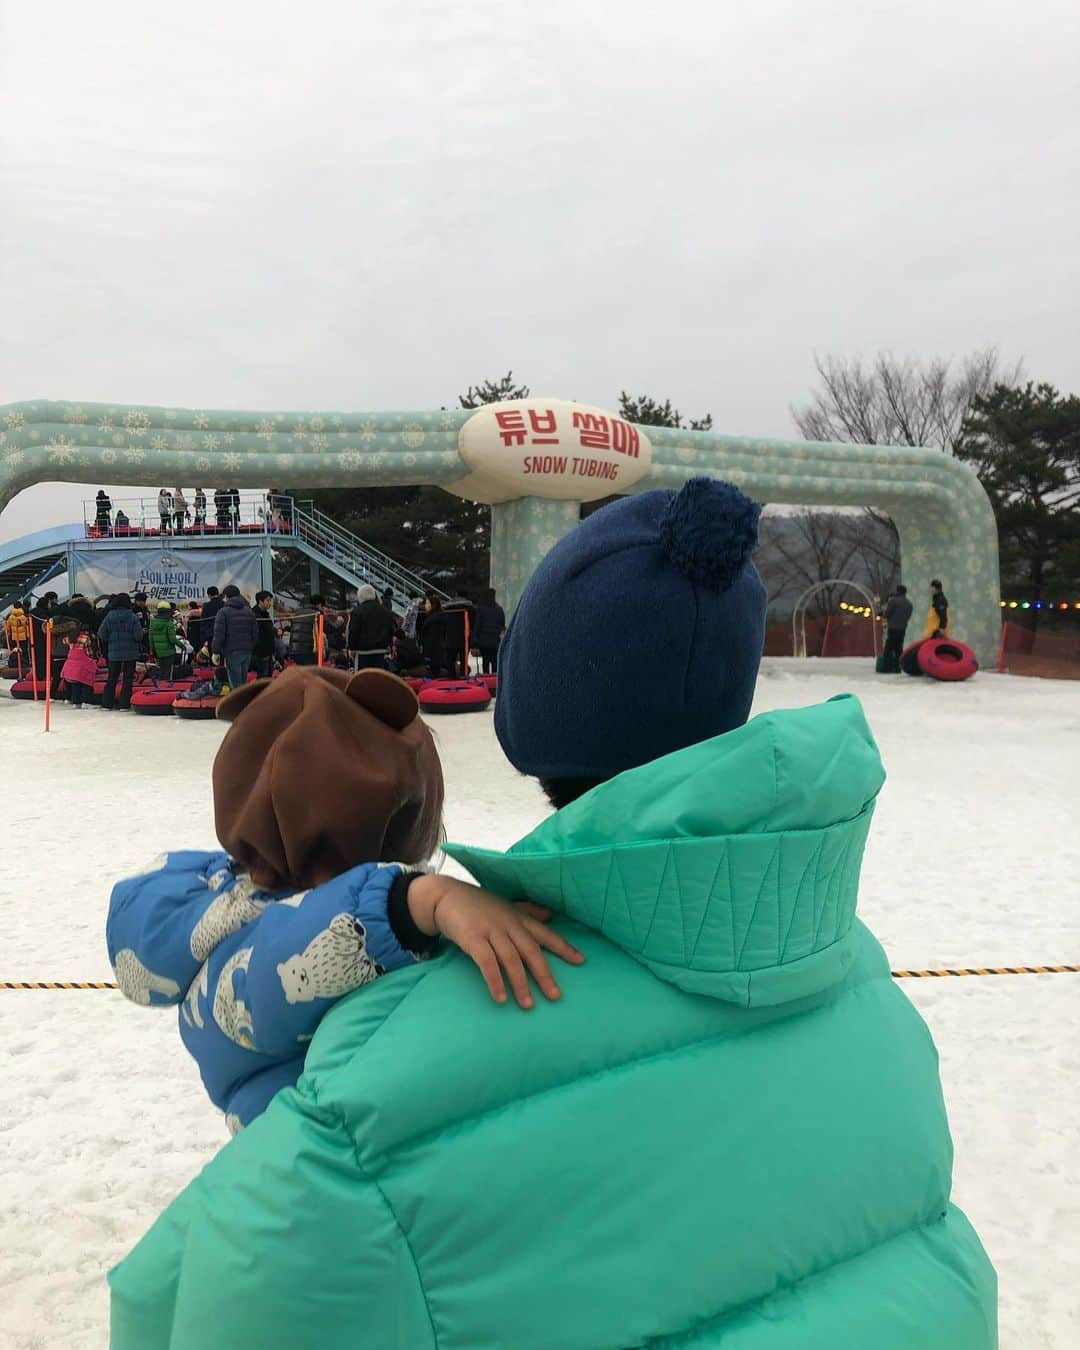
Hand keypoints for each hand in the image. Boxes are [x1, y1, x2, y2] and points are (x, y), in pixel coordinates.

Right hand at [407, 875, 583, 1008]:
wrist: (448, 896)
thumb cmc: (479, 904)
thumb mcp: (506, 905)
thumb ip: (528, 911)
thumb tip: (550, 914)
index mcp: (518, 918)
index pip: (545, 934)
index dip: (563, 947)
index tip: (581, 960)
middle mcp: (509, 924)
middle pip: (531, 951)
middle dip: (545, 974)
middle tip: (555, 996)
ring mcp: (491, 931)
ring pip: (511, 960)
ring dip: (521, 983)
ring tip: (528, 1004)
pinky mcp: (473, 939)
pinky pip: (487, 962)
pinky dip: (495, 980)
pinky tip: (501, 997)